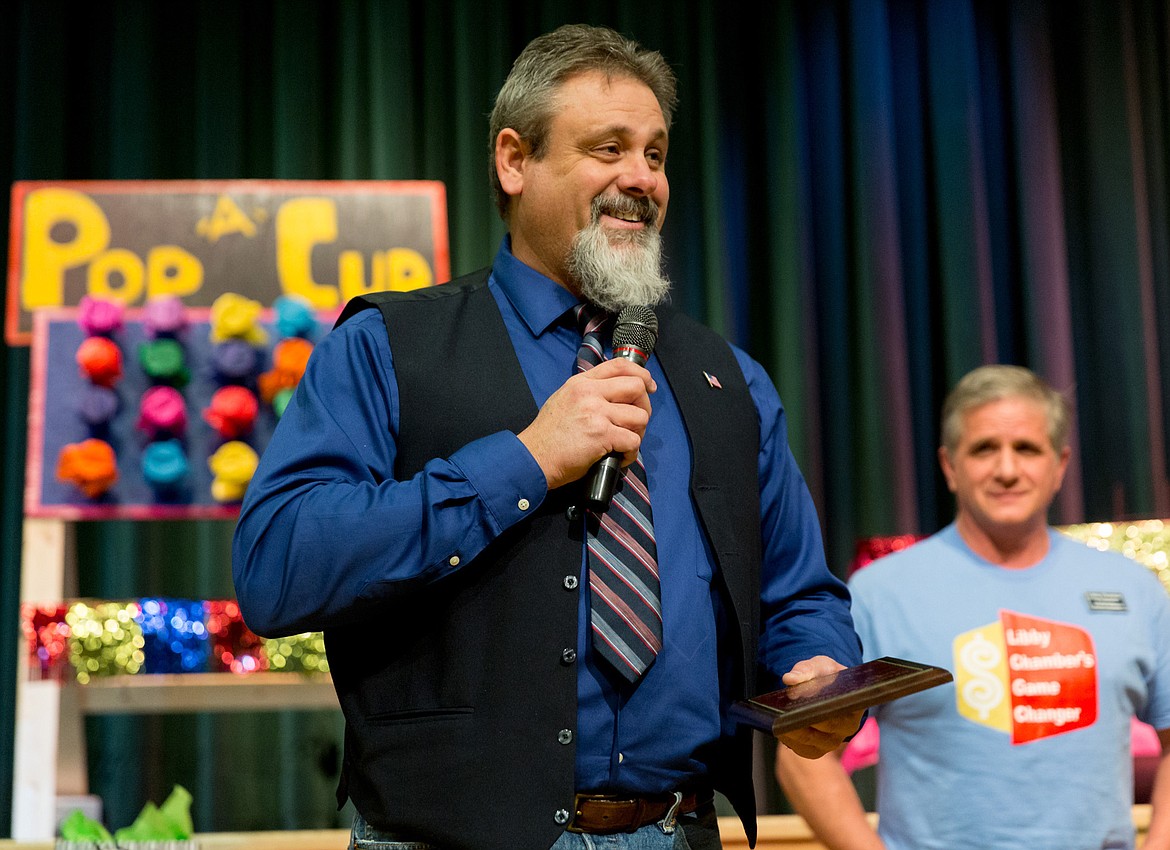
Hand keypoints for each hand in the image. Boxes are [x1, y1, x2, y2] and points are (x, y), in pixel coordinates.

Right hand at [518, 358, 655, 489]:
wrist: (534, 457)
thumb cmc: (548, 436)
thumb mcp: (564, 399)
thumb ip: (587, 392)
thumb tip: (614, 394)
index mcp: (581, 383)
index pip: (620, 365)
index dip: (641, 374)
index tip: (649, 386)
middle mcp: (590, 393)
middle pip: (636, 387)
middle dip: (644, 406)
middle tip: (636, 423)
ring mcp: (596, 413)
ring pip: (639, 416)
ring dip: (638, 433)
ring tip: (624, 443)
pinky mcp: (601, 434)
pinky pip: (633, 440)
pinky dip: (631, 453)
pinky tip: (620, 457)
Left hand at [774, 655, 864, 758]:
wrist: (824, 690)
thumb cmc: (825, 676)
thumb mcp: (819, 666)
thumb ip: (806, 670)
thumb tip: (789, 679)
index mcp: (855, 704)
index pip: (843, 708)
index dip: (827, 706)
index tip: (811, 703)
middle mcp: (848, 727)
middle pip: (827, 726)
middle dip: (806, 719)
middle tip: (787, 714)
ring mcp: (833, 741)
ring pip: (813, 740)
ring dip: (795, 732)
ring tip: (779, 722)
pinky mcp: (817, 749)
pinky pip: (803, 749)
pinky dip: (790, 740)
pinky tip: (779, 729)